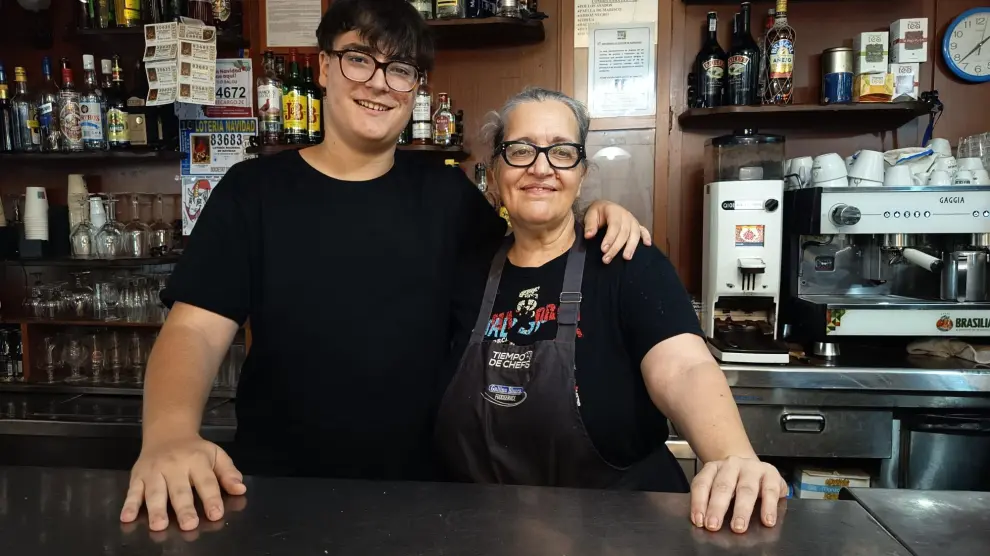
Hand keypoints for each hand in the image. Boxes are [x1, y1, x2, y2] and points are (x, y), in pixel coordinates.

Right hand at [120, 435, 246, 531]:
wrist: (167, 433)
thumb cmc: (195, 451)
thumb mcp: (216, 455)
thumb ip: (228, 473)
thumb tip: (240, 489)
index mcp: (197, 460)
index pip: (206, 482)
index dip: (211, 498)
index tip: (216, 514)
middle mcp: (174, 466)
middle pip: (180, 490)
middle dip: (184, 508)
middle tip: (188, 524)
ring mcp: (154, 471)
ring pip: (155, 491)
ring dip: (156, 509)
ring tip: (159, 525)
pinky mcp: (137, 475)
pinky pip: (132, 491)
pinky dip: (129, 504)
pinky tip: (127, 517)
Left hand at [582, 201, 651, 262]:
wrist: (605, 207)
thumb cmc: (597, 213)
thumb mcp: (590, 215)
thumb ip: (590, 225)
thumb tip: (589, 235)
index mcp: (614, 211)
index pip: (614, 226)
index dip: (609, 238)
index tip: (603, 249)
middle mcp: (626, 215)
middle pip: (624, 233)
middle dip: (616, 247)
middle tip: (607, 259)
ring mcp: (633, 220)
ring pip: (635, 234)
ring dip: (631, 246)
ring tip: (626, 258)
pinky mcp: (636, 225)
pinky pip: (644, 230)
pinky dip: (647, 237)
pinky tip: (647, 245)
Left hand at [690, 456, 786, 533]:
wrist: (754, 468)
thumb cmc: (733, 482)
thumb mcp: (717, 486)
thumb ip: (709, 500)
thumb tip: (702, 523)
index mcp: (714, 468)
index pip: (702, 484)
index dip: (698, 503)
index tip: (698, 521)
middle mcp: (732, 465)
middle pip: (723, 486)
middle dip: (717, 507)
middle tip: (713, 526)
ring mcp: (752, 468)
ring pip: (746, 489)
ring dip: (742, 510)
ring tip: (738, 527)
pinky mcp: (772, 474)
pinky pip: (770, 491)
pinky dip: (769, 507)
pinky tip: (767, 521)